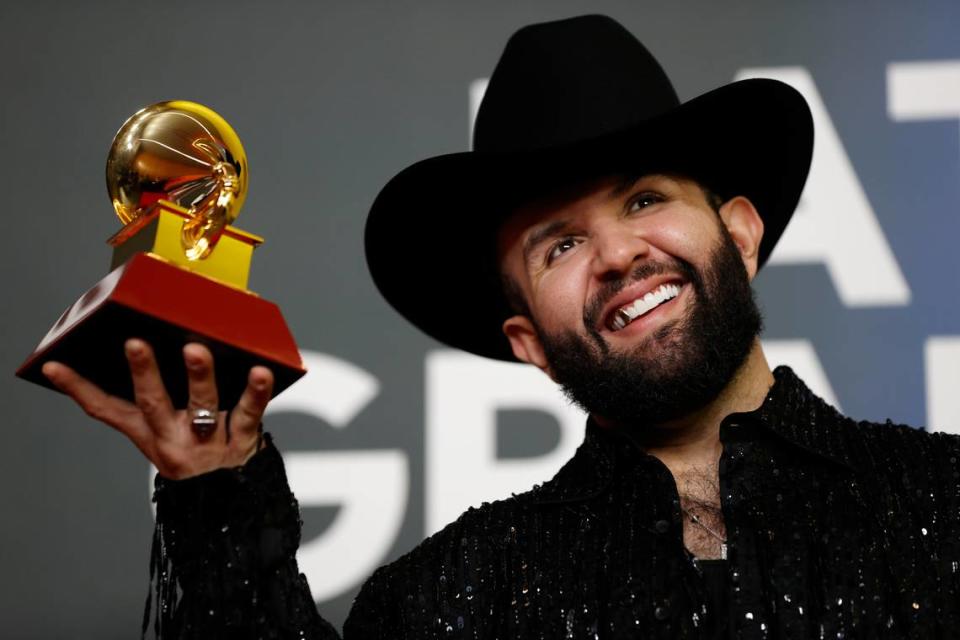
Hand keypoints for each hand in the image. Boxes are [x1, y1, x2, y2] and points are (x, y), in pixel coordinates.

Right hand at [42, 338, 273, 479]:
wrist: (234, 513)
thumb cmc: (205, 462)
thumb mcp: (174, 439)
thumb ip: (167, 402)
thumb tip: (165, 347)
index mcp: (151, 435)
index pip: (108, 411)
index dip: (79, 389)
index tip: (55, 366)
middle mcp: (174, 440)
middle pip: (154, 403)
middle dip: (143, 373)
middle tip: (135, 344)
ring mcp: (207, 444)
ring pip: (202, 405)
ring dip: (198, 376)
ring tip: (195, 351)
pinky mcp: (242, 446)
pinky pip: (249, 415)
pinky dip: (255, 393)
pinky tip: (260, 372)